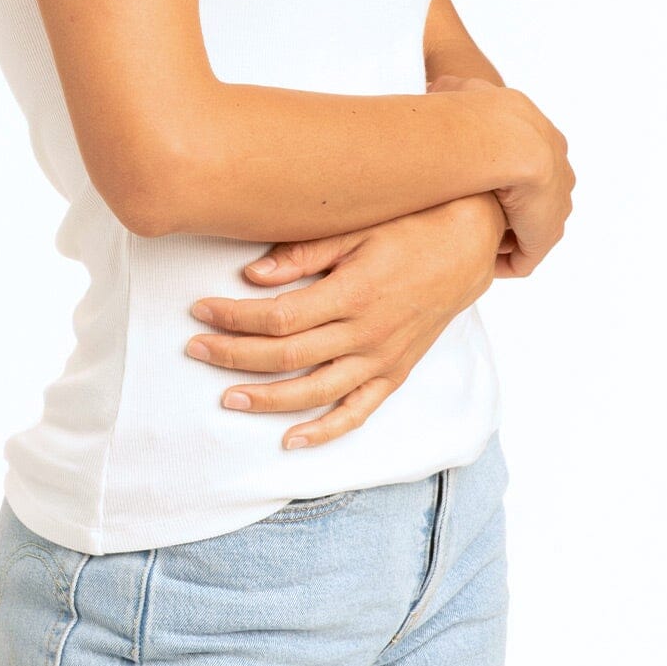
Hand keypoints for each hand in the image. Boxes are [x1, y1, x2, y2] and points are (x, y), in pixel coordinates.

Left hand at [183, 192, 507, 452]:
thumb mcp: (358, 226)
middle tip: (195, 350)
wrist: (470, 242)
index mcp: (354, 292)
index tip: (200, 311)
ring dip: (267, 400)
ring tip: (227, 399)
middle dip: (235, 356)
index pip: (279, 317)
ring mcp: (383, 358)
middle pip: (288, 357)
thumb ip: (304, 252)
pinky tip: (291, 441)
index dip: (234, 318)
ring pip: (316, 392)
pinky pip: (358, 412)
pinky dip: (325, 431)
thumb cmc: (410, 224)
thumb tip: (252, 275)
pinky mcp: (396, 372)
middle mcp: (367, 332)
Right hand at [428, 72, 573, 276]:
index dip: (498, 176)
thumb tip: (435, 88)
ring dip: (505, 235)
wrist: (505, 140)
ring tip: (473, 241)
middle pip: (533, 197)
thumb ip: (453, 88)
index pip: (526, 163)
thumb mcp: (462, 88)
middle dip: (506, 208)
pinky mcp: (545, 234)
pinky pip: (526, 256)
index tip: (473, 182)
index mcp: (544, 137)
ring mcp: (556, 204)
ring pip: (530, 227)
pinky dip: (506, 262)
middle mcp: (558, 170)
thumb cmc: (477, 112)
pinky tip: (481, 263)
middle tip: (472, 213)